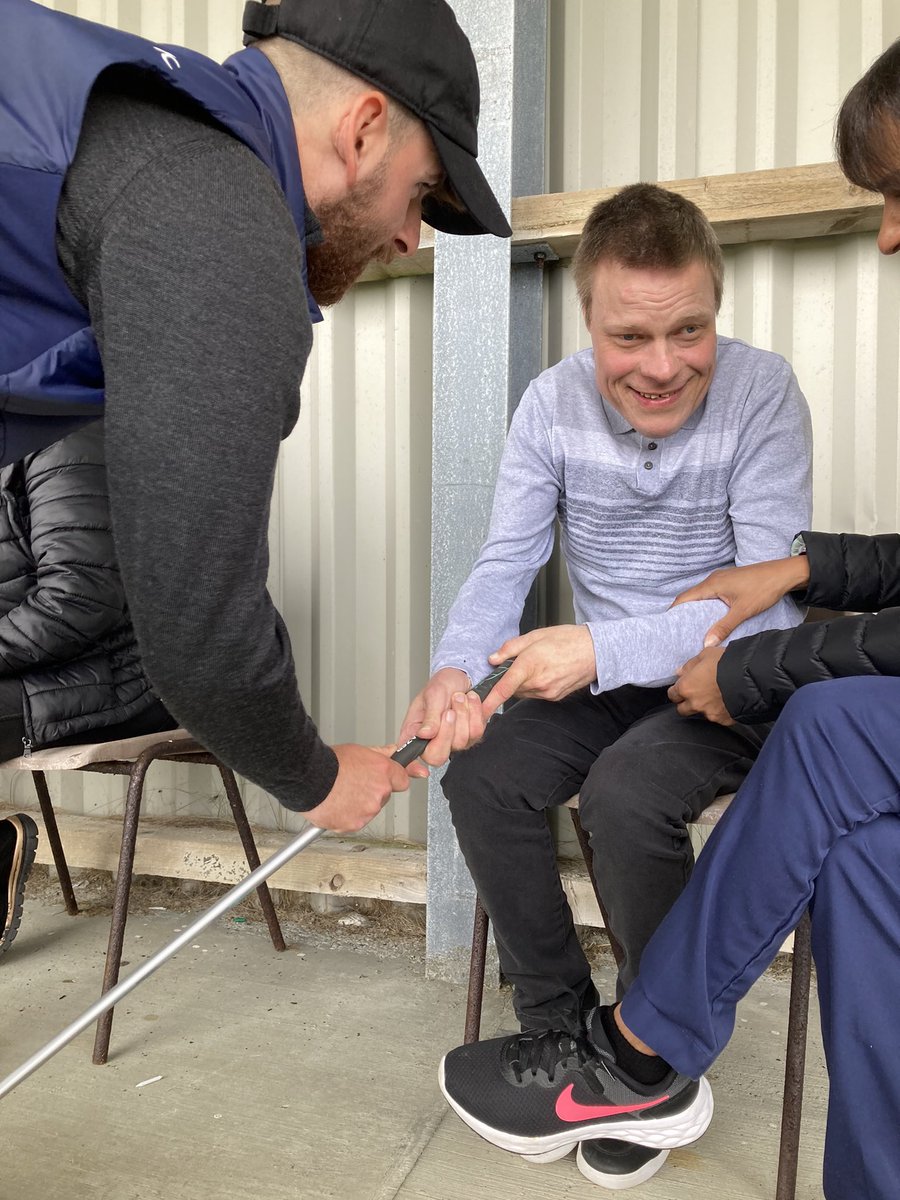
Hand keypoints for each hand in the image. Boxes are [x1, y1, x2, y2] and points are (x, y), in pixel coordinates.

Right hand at [304, 743, 409, 832]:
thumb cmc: (328, 763)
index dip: (393, 780)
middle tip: (353, 784)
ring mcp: (368, 810)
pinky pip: (354, 822)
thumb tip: (393, 751)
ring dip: (358, 805)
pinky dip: (345, 816)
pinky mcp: (355, 824)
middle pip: (383, 796)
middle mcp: (380, 792)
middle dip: (371, 792)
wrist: (308, 778)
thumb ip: (380, 753)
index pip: (402, 781)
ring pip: (368, 810)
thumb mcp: (357, 750)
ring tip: (340, 793)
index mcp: (384, 772)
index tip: (385, 780)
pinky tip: (335, 804)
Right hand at [397, 667, 487, 769]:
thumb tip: (424, 735)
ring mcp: (452, 741)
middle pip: (438, 755)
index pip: (411, 757)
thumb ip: (430, 716)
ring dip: (463, 714)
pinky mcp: (470, 736)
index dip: (413, 768)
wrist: (460, 676)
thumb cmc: (441, 684)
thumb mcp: (432, 694)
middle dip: (448, 730)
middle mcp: (432, 741)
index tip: (421, 771)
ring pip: (461, 742)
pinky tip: (470, 700)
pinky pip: (477, 732)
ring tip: (459, 698)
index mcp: (414, 732)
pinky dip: (476, 712)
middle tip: (449, 710)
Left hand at [481, 625, 595, 719]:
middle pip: (511, 688)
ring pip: (522, 692)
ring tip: (537, 665)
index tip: (479, 708)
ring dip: (522, 682)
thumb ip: (511, 648)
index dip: (489, 700)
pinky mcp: (553, 698)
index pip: (504, 687)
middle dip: (509, 678)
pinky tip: (545, 672)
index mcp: (530, 664)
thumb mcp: (535, 635)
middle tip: (521, 661)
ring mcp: (547, 693)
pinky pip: (535, 694)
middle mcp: (538, 683)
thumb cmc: (567, 640)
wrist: (596, 652)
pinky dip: (533, 686)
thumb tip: (493, 659)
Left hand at [668, 647, 731, 723]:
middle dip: (686, 703)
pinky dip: (721, 712)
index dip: (677, 690)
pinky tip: (727, 702)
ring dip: (704, 707)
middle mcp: (695, 703)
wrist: (751, 678)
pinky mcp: (724, 720)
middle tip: (696, 694)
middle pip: (682, 709)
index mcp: (686, 687)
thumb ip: (690, 665)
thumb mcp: (706, 654)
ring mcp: (709, 714)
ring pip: (701, 714)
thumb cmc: (727, 663)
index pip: (672, 695)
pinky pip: (718, 718)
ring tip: (715, 697)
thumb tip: (680, 673)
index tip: (682, 687)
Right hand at [670, 557, 810, 646]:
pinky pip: (710, 592)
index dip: (674, 611)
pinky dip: (706, 604)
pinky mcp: (729, 581)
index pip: (684, 598)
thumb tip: (706, 644)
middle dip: (682, 612)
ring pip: (701, 594)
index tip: (667, 626)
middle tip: (678, 629)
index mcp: (712, 584)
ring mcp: (721, 578)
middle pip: (690, 596)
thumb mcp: (743, 611)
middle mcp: (713, 579)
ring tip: (692, 625)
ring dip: (695, 608)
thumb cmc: (764, 588)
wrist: (784, 573)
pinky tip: (711, 615)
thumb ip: (723, 627)